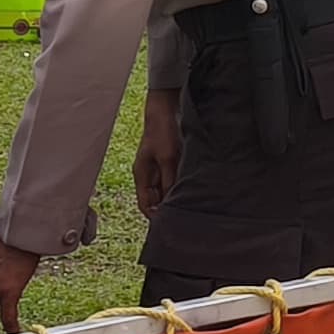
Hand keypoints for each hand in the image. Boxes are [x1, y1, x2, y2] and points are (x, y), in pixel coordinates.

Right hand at [132, 92, 181, 219]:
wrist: (166, 108)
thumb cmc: (163, 131)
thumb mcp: (168, 158)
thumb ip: (170, 180)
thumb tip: (173, 202)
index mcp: (142, 175)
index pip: (145, 205)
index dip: (156, 217)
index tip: (171, 224)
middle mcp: (149, 175)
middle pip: (156, 200)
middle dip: (167, 208)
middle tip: (185, 216)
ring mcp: (158, 169)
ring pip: (166, 191)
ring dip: (176, 197)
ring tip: (190, 203)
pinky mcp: (169, 162)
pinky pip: (173, 181)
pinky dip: (180, 186)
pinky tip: (192, 188)